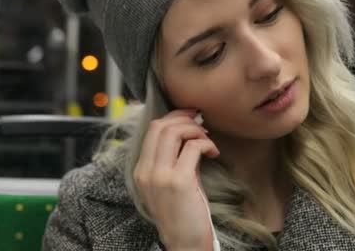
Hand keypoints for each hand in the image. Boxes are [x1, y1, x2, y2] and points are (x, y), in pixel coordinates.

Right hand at [133, 109, 219, 249]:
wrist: (185, 244)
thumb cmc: (182, 215)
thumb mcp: (172, 183)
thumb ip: (176, 159)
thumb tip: (191, 136)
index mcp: (141, 170)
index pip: (152, 130)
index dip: (173, 117)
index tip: (190, 116)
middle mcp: (146, 171)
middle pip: (161, 126)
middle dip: (184, 119)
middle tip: (202, 123)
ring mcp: (160, 176)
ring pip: (174, 132)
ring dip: (195, 129)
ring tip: (207, 139)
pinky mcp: (178, 181)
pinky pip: (192, 148)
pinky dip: (206, 143)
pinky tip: (213, 152)